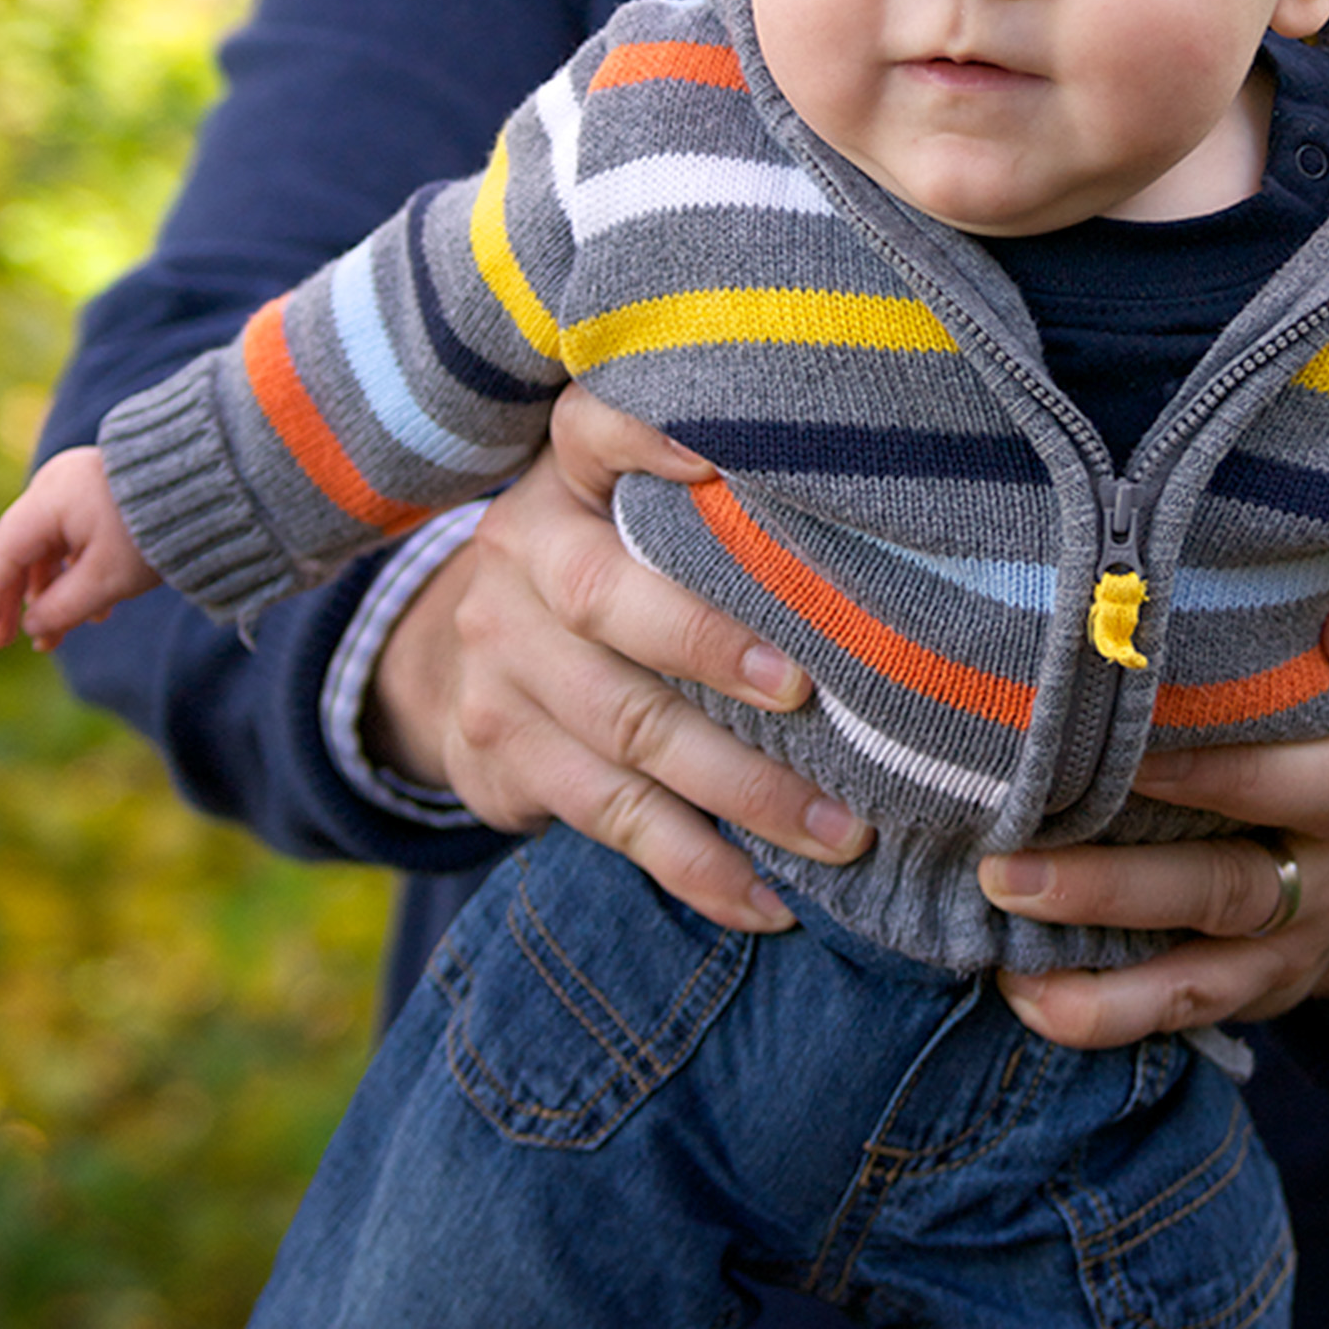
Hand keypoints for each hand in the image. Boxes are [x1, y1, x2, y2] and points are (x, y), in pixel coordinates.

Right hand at [0, 446, 160, 650]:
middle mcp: (56, 486)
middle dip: (15, 601)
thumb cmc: (159, 529)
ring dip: (50, 594)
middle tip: (3, 642)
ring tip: (55, 639)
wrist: (215, 486)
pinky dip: (76, 574)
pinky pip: (74, 538)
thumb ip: (62, 609)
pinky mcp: (102, 495)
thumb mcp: (107, 580)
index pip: (3, 551)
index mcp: (49, 497)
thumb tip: (32, 629)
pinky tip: (94, 613)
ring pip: (49, 548)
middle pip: (21, 550)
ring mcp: (78, 487)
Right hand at [365, 390, 872, 933]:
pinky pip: (608, 816)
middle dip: (712, 647)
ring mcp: (502, 662)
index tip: (712, 460)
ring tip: (839, 831)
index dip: (645, 436)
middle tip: (809, 692)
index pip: (591, 429)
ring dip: (740, 789)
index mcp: (561, 479)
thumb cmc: (610, 568)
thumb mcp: (627, 503)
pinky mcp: (502, 754)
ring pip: (625, 728)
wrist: (464, 665)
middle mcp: (518, 558)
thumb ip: (711, 491)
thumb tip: (864, 490)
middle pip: (608, 601)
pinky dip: (695, 863)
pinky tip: (767, 899)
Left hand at [981, 589, 1328, 1047]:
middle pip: (1327, 788)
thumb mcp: (1299, 650)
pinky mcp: (1279, 975)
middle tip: (1084, 763)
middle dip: (1207, 776)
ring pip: (1239, 896)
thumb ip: (1248, 600)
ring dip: (1118, 893)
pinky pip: (1198, 995)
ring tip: (1012, 880)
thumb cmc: (1281, 710)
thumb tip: (1107, 529)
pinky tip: (1028, 990)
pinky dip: (1111, 1004)